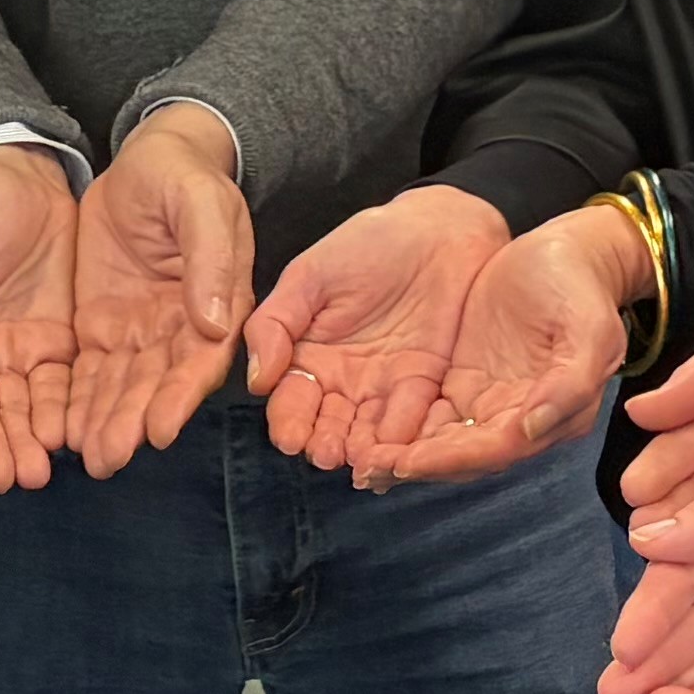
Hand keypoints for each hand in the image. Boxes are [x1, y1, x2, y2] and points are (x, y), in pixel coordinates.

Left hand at [68, 110, 251, 476]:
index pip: (200, 361)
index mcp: (218, 304)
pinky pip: (90, 370)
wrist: (149, 159)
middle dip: (133, 422)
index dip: (179, 397)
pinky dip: (78, 400)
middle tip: (108, 456)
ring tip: (86, 456)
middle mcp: (180, 329)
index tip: (157, 430)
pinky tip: (61, 428)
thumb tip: (216, 320)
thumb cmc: (184, 176)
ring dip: (105, 422)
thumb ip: (210, 258)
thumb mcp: (201, 204)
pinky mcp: (103, 326)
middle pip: (157, 384)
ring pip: (122, 386)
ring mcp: (140, 331)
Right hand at [243, 184, 505, 479]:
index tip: (290, 437)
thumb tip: (257, 380)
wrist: (437, 231)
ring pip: (369, 432)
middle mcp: (343, 381)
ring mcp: (385, 388)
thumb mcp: (310, 276)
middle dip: (324, 444)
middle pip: (328, 425)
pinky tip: (400, 451)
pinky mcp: (427, 387)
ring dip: (364, 452)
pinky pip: (416, 419)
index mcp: (307, 356)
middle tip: (325, 456)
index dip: (289, 420)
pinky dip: (407, 439)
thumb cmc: (368, 244)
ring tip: (360, 463)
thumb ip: (275, 324)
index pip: (291, 399)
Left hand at [369, 206, 644, 482]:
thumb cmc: (581, 289)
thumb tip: (531, 428)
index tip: (407, 462)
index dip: (451, 460)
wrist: (566, 254)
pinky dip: (398, 425)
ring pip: (440, 438)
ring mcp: (487, 399)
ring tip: (357, 458)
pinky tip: (362, 429)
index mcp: (553, 414)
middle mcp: (516, 418)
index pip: (495, 449)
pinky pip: (426, 410)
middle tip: (367, 469)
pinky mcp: (463, 379)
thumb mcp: (589, 329)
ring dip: (402, 452)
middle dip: (416, 465)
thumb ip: (569, 383)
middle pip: (461, 454)